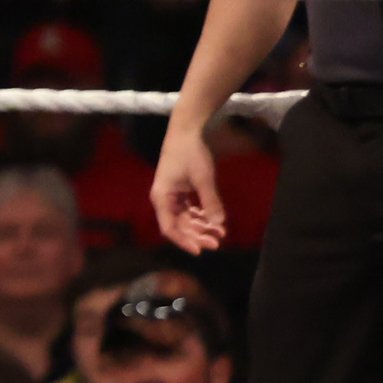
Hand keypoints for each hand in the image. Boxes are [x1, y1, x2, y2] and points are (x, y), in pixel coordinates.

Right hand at [149, 123, 232, 255]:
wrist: (185, 132)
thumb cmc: (190, 154)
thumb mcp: (203, 178)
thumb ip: (211, 202)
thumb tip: (219, 224)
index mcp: (162, 198)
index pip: (169, 228)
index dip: (184, 241)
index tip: (201, 250)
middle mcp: (164, 200)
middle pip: (178, 225)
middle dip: (197, 235)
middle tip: (218, 242)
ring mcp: (171, 196)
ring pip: (185, 219)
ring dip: (201, 227)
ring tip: (220, 233)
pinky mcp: (179, 191)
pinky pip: (189, 210)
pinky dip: (201, 216)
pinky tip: (214, 220)